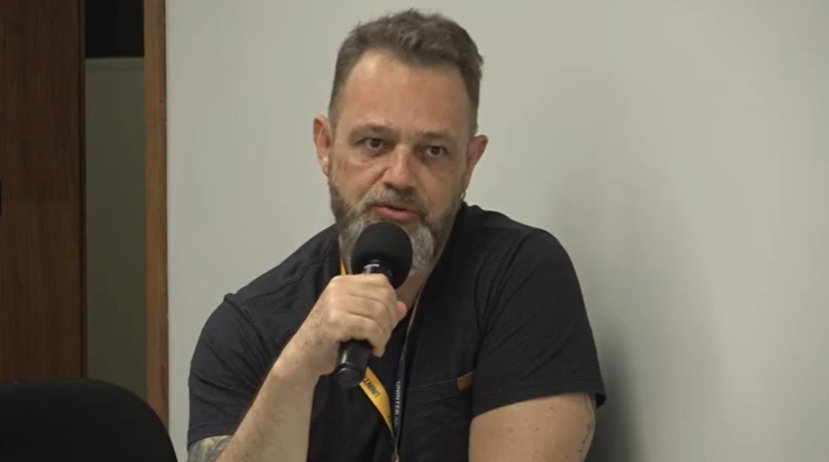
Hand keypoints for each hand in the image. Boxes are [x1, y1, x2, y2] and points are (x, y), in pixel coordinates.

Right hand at [277, 274, 407, 379]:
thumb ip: (377, 309)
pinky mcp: (336, 322)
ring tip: (378, 344)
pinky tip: (374, 350)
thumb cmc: (328, 338)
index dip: (392, 301)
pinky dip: (378, 341)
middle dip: (390, 320)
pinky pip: (370, 328)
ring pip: (378, 313)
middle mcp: (338, 288)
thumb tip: (402, 307)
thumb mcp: (353, 317)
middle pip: (382, 298)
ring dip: (384, 333)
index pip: (381, 282)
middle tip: (383, 336)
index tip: (389, 320)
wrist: (303, 357)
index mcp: (343, 282)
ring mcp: (336, 304)